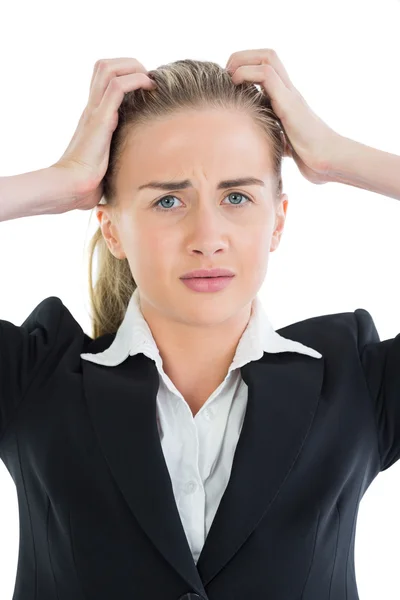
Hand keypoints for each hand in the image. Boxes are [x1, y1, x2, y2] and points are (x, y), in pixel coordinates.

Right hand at [52, 57, 156, 210]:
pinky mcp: (100, 120)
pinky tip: (149, 88)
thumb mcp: (105, 165)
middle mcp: (92, 109)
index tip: (145, 87)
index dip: (124, 74)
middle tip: (148, 79)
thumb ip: (114, 159)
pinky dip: (136, 80)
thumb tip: (129, 174)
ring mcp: (94, 112)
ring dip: (133, 67)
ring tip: (150, 81)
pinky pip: (117, 87)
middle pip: (103, 66)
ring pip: (109, 69)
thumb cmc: (87, 184)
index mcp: (93, 117)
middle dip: (129, 64)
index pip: (103, 81)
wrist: (72, 188)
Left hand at [226, 48, 339, 184]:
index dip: (246, 67)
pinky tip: (237, 88)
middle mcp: (289, 92)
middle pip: (267, 55)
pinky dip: (247, 74)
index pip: (267, 68)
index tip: (229, 83)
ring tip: (230, 78)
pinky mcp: (289, 103)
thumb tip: (258, 149)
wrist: (329, 162)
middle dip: (242, 57)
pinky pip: (267, 75)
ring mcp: (290, 95)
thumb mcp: (284, 144)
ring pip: (268, 57)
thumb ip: (273, 138)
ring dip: (243, 61)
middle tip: (226, 75)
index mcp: (286, 100)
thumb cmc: (311, 157)